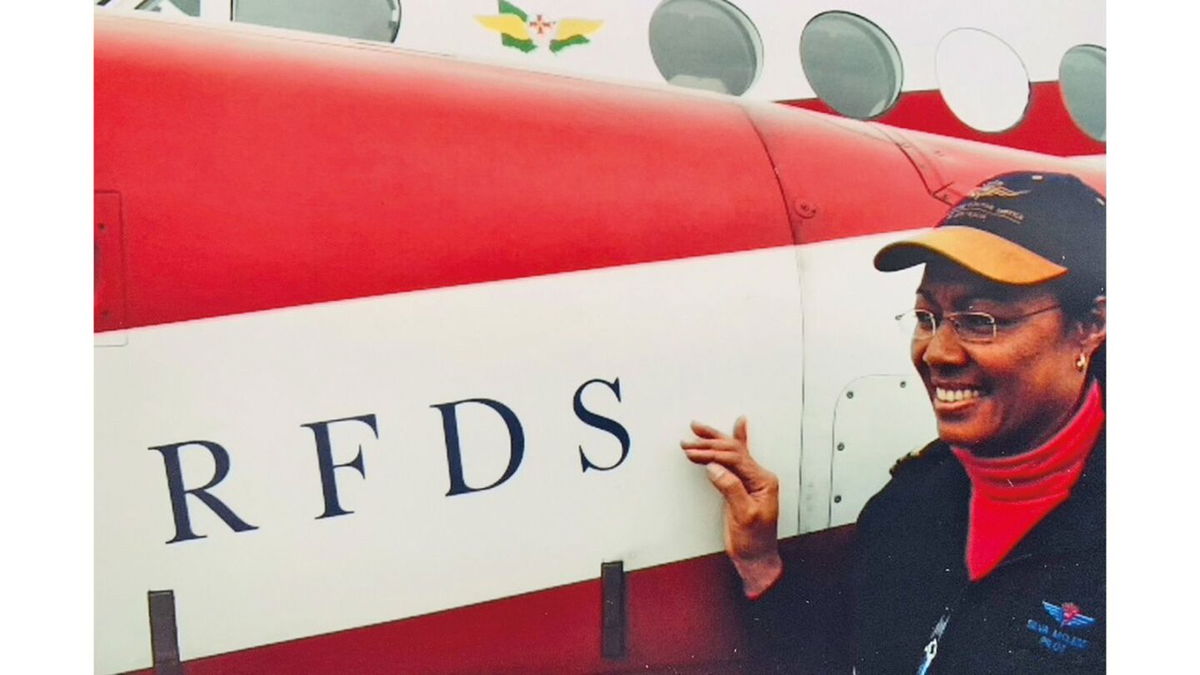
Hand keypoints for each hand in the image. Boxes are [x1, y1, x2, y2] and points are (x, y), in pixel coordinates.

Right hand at [681, 417, 781, 597]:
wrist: (757, 557)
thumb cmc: (754, 541)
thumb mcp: (743, 516)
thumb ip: (731, 488)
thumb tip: (714, 467)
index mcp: (763, 481)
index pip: (735, 459)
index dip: (712, 453)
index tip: (693, 452)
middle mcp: (759, 476)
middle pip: (733, 451)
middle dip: (709, 444)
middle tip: (688, 441)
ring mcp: (752, 479)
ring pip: (732, 451)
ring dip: (714, 440)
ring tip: (698, 428)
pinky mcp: (743, 484)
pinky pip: (737, 458)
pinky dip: (736, 440)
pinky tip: (739, 425)